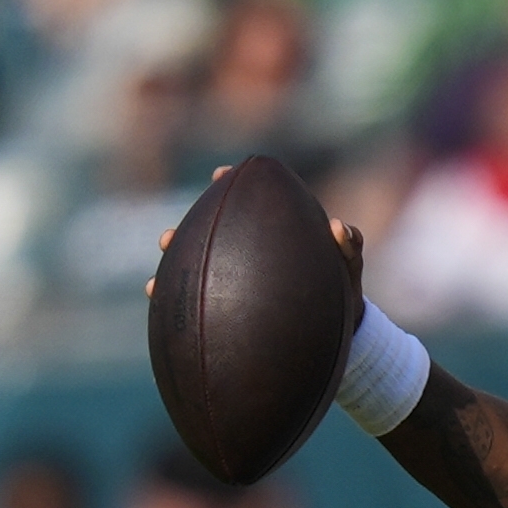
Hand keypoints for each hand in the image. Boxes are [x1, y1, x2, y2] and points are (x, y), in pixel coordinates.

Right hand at [148, 166, 368, 296]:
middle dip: (187, 232)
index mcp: (272, 233)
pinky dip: (181, 302)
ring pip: (198, 268)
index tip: (220, 175)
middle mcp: (247, 253)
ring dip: (175, 269)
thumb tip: (337, 227)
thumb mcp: (349, 267)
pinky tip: (158, 299)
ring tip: (156, 277)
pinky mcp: (232, 306)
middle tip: (169, 238)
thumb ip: (350, 245)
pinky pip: (202, 302)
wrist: (340, 332)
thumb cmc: (343, 290)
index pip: (247, 202)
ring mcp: (237, 281)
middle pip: (211, 235)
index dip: (232, 185)